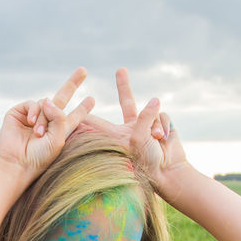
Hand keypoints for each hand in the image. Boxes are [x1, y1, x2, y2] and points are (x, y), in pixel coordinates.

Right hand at [0, 67, 94, 183]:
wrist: (16, 163)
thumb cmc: (39, 157)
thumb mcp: (58, 138)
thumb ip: (59, 117)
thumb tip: (48, 99)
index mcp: (60, 131)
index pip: (74, 117)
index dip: (82, 109)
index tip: (91, 99)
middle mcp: (47, 122)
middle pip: (62, 98)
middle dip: (72, 84)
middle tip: (83, 70)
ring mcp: (32, 116)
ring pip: (45, 104)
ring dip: (43, 118)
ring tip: (37, 134)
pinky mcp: (19, 113)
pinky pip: (32, 103)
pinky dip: (34, 111)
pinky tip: (31, 123)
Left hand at [80, 67, 190, 194]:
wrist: (168, 171)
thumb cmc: (148, 160)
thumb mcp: (139, 138)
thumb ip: (144, 116)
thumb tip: (154, 100)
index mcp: (117, 135)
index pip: (98, 122)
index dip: (86, 116)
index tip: (72, 107)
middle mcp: (132, 128)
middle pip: (128, 101)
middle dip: (125, 85)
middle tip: (121, 69)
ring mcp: (148, 125)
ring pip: (152, 110)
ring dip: (155, 124)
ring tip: (157, 139)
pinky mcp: (162, 125)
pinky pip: (163, 115)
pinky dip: (164, 125)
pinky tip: (165, 138)